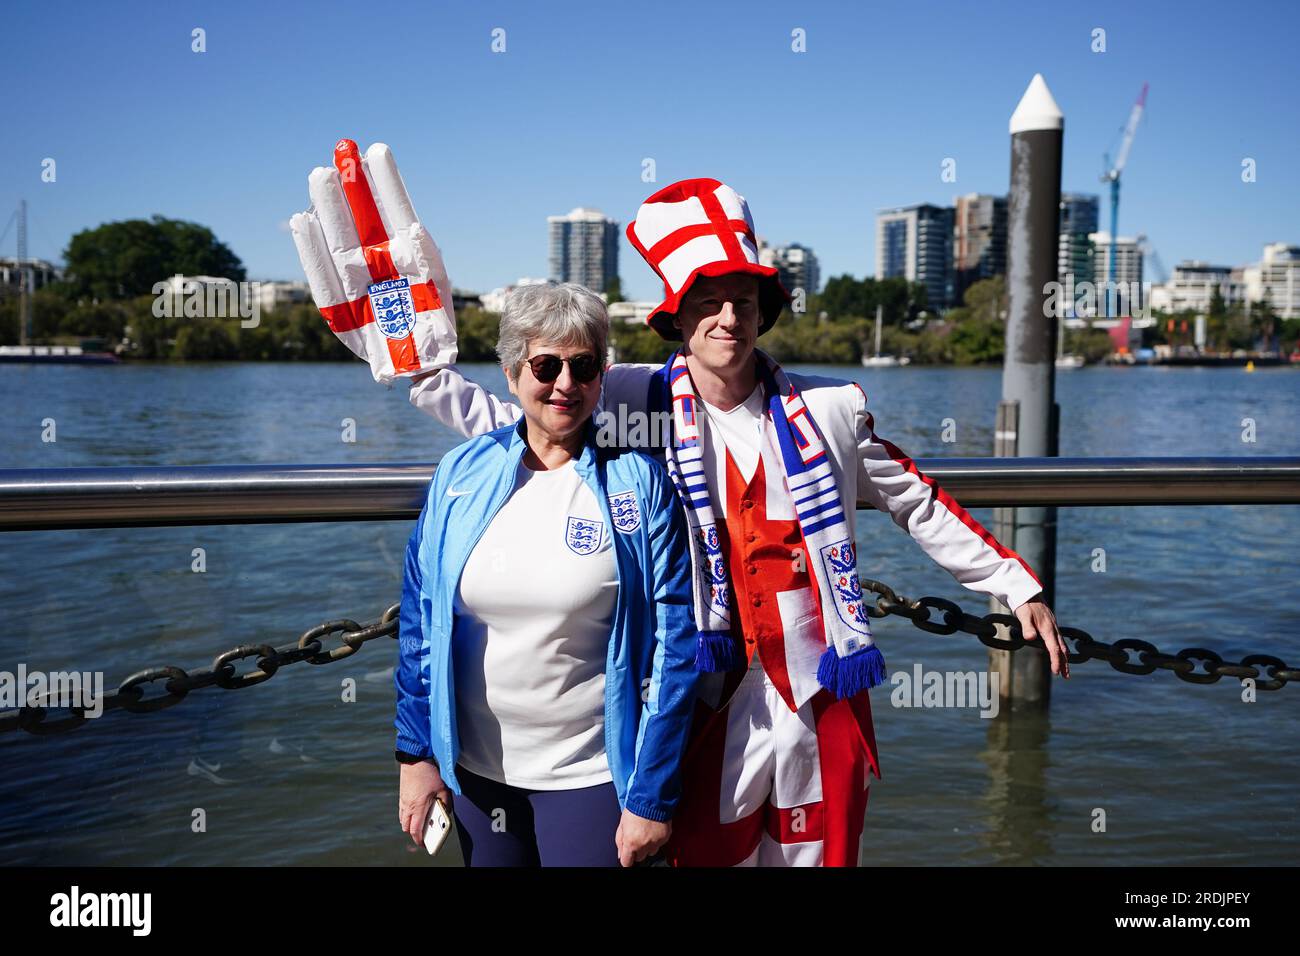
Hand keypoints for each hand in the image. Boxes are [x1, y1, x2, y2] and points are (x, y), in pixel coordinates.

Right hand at [290, 138, 456, 384]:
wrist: (424, 363)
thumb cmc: (435, 323)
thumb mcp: (438, 288)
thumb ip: (429, 259)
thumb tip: (415, 228)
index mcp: (405, 255)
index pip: (394, 211)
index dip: (386, 183)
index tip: (377, 150)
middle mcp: (379, 263)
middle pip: (362, 218)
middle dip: (352, 186)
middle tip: (342, 149)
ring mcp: (359, 283)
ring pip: (340, 239)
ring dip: (329, 208)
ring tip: (320, 174)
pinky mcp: (341, 308)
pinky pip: (323, 276)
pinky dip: (311, 250)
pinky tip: (302, 221)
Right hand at [398, 759, 452, 847]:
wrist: (414, 759)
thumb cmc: (429, 773)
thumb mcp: (443, 788)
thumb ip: (446, 803)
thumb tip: (447, 812)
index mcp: (419, 806)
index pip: (416, 830)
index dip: (419, 840)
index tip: (424, 844)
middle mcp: (408, 806)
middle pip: (406, 827)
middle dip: (414, 834)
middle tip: (423, 835)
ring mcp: (403, 801)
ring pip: (403, 820)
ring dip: (410, 824)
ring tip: (420, 823)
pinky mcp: (402, 795)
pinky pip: (402, 811)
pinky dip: (408, 815)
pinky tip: (416, 811)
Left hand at [615, 809, 670, 866]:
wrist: (653, 798)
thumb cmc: (636, 807)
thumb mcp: (622, 824)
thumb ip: (620, 840)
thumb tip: (620, 852)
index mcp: (631, 842)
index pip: (627, 862)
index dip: (626, 859)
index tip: (627, 856)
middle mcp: (644, 845)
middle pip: (640, 857)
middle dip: (637, 850)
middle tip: (636, 838)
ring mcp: (656, 842)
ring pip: (651, 852)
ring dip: (648, 846)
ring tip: (646, 832)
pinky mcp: (665, 837)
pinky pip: (660, 844)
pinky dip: (656, 839)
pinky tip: (653, 829)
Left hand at [1013, 594, 1069, 678]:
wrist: (1028, 593)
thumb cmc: (1024, 605)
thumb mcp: (1023, 615)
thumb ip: (1027, 627)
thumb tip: (1030, 638)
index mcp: (1047, 628)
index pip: (1054, 648)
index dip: (1055, 660)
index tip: (1056, 672)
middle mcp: (1053, 629)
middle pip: (1062, 649)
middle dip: (1064, 663)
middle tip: (1065, 677)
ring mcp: (1053, 627)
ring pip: (1062, 645)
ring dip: (1064, 658)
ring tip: (1065, 670)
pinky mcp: (1051, 625)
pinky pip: (1059, 640)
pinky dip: (1061, 649)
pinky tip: (1061, 654)